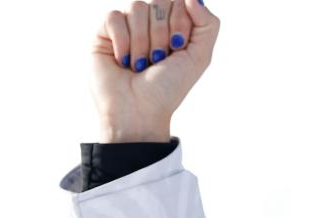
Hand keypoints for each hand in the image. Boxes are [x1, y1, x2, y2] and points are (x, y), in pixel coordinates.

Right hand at [90, 0, 219, 141]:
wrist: (139, 111)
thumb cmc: (168, 89)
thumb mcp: (199, 57)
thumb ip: (208, 24)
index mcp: (174, 25)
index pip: (179, 0)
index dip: (180, 22)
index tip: (178, 47)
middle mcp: (151, 22)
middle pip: (159, 0)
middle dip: (162, 33)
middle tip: (159, 59)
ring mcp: (127, 25)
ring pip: (136, 7)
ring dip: (143, 42)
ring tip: (141, 65)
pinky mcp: (104, 32)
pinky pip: (114, 16)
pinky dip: (123, 41)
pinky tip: (124, 61)